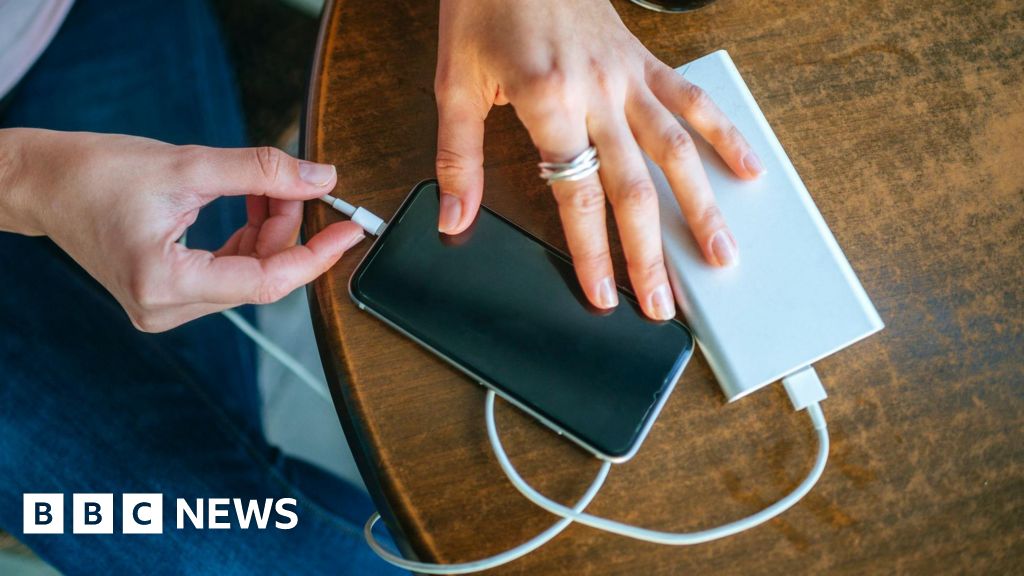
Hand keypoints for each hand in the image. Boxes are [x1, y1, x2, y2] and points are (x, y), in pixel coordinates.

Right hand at [0, 129, 363, 331]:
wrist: (42, 183)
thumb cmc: (95, 173)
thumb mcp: (187, 164)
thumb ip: (261, 172)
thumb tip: (320, 179)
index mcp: (164, 284)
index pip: (267, 281)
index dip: (317, 255)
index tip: (350, 230)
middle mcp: (165, 309)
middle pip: (260, 277)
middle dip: (288, 228)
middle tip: (298, 182)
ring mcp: (165, 308)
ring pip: (248, 275)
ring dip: (269, 232)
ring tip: (267, 186)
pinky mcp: (167, 296)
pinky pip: (229, 273)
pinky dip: (249, 239)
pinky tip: (250, 205)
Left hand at [434, 0, 762, 319]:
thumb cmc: (486, 6)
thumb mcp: (455, 83)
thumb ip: (459, 157)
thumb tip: (454, 218)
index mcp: (548, 100)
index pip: (576, 196)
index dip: (592, 253)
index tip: (605, 295)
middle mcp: (597, 92)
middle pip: (633, 188)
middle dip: (651, 254)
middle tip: (664, 304)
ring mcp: (628, 76)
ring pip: (676, 150)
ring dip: (700, 207)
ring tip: (720, 255)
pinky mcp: (644, 61)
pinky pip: (693, 100)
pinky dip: (723, 135)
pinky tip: (746, 170)